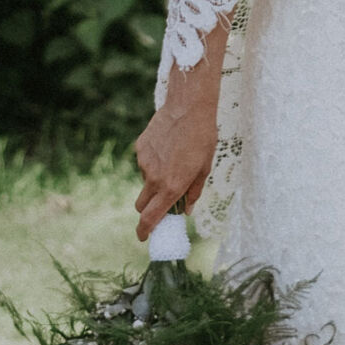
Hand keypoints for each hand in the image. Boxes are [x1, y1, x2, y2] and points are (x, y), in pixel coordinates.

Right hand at [134, 23, 228, 238]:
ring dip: (155, 180)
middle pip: (141, 204)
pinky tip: (168, 147)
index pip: (151, 217)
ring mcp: (144, 163)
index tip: (143, 238)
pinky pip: (144, 163)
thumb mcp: (204, 168)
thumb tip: (187, 210)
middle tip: (162, 202)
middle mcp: (154, 178)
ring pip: (145, 181)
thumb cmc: (203, 138)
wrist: (189, 106)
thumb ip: (194, 191)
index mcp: (171, 186)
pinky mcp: (139, 148)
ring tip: (175, 160)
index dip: (145, 231)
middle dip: (148, 209)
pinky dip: (153, 162)